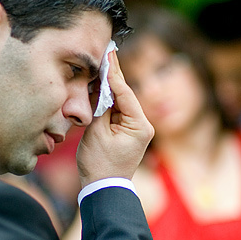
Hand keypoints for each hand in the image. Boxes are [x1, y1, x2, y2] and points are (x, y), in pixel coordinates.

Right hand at [77, 50, 153, 185]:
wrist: (103, 188)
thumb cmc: (99, 164)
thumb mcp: (97, 132)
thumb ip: (101, 106)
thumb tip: (102, 87)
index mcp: (140, 125)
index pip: (125, 92)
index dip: (114, 72)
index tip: (108, 54)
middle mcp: (143, 124)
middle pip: (125, 94)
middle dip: (114, 74)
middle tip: (108, 51)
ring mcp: (136, 129)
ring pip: (121, 101)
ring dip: (109, 86)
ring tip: (102, 63)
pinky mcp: (127, 132)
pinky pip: (117, 111)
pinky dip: (108, 100)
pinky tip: (100, 85)